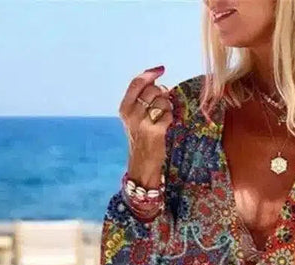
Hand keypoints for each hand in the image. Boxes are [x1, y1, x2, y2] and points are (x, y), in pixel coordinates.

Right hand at [118, 65, 172, 187]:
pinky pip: (169, 114)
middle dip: (162, 93)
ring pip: (163, 101)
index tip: (161, 70)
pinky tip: (165, 125)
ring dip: (167, 106)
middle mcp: (132, 114)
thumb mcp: (133, 118)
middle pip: (153, 89)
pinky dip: (170, 118)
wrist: (142, 164)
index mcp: (124, 108)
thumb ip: (141, 98)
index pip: (137, 83)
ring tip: (162, 117)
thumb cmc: (140, 138)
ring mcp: (143, 123)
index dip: (150, 74)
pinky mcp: (156, 132)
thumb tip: (157, 79)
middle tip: (162, 104)